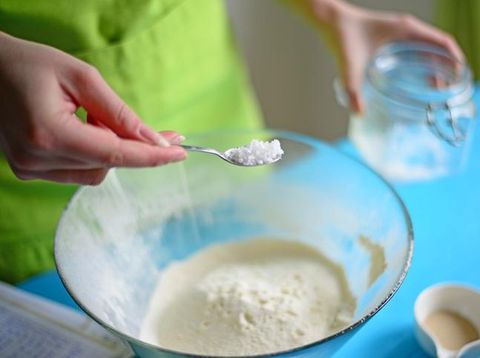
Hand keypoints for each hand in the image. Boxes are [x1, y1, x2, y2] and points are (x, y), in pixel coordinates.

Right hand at [0, 32, 185, 184]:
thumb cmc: (30, 64)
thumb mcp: (81, 77)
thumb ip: (119, 113)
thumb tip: (154, 140)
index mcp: (48, 134)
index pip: (114, 154)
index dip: (151, 156)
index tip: (180, 153)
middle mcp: (36, 160)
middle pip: (109, 165)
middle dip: (138, 149)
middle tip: (162, 132)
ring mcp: (30, 169)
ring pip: (96, 172)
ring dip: (112, 149)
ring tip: (93, 117)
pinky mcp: (29, 171)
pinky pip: (79, 171)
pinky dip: (94, 154)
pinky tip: (84, 130)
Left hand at [304, 0, 463, 112]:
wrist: (331, 21)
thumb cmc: (342, 36)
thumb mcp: (349, 65)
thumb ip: (353, 90)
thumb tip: (358, 113)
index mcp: (406, 30)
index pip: (443, 42)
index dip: (454, 60)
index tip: (457, 80)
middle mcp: (407, 29)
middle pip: (438, 48)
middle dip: (446, 69)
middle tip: (445, 93)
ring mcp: (400, 33)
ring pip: (427, 49)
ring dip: (434, 66)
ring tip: (435, 90)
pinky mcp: (391, 38)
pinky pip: (415, 49)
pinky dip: (421, 62)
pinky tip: (416, 80)